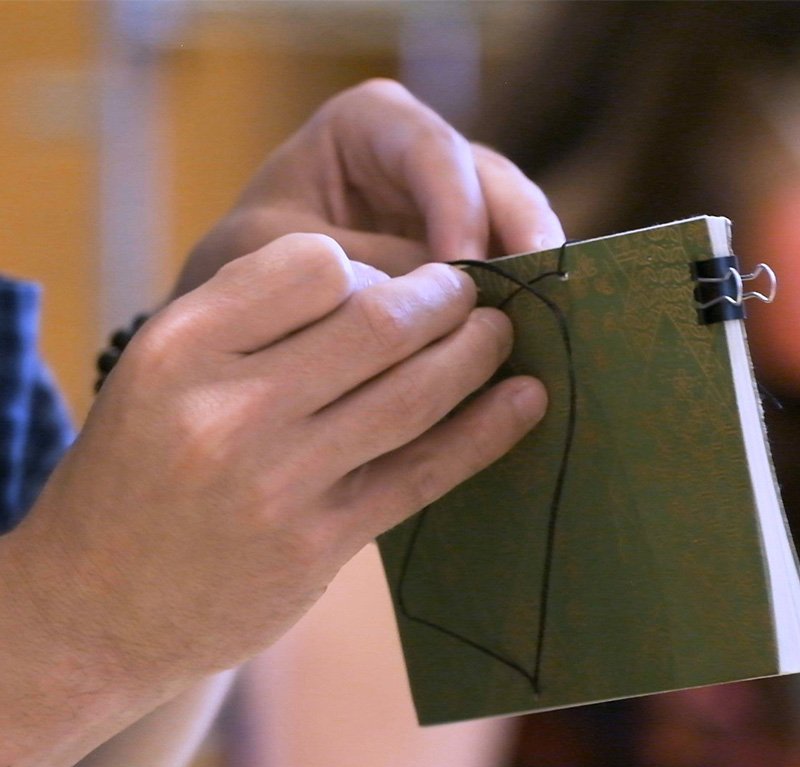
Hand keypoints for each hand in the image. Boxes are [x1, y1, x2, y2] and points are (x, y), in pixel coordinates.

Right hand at [10, 234, 546, 689]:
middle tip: (472, 290)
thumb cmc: (134, 473)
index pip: (311, 264)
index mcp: (180, 346)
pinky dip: (484, 432)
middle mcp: (227, 409)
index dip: (366, 263)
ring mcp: (277, 482)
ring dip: (474, 353)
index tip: (391, 277)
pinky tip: (524, 400)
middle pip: (376, 322)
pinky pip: (422, 473)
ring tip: (499, 332)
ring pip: (412, 394)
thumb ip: (250, 325)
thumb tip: (372, 284)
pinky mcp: (318, 544)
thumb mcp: (159, 375)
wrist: (94, 605)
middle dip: (444, 296)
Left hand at [175, 79, 563, 294]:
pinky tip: (527, 331)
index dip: (457, 205)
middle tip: (545, 281)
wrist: (246, 308)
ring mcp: (446, 201)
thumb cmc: (249, 263)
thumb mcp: (287, 254)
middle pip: (490, 179)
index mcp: (368, 124)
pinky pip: (501, 265)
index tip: (462, 269)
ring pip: (509, 222)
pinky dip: (513, 297)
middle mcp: (419, 154)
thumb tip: (452, 293)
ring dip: (529, 267)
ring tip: (549, 311)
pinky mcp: (460, 251)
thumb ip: (368, 264)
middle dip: (520, 230)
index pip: (430, 149)